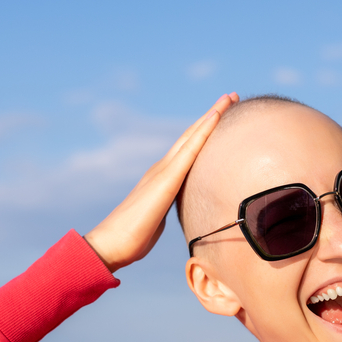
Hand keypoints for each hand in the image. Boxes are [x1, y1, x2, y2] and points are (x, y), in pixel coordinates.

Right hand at [84, 92, 238, 272]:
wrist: (111, 244)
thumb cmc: (132, 238)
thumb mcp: (158, 221)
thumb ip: (167, 211)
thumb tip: (179, 216)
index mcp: (162, 179)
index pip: (188, 150)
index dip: (205, 132)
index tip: (222, 116)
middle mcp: (162, 168)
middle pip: (192, 136)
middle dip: (212, 116)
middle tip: (231, 97)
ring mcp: (163, 171)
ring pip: (192, 136)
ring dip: (212, 115)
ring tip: (230, 98)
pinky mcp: (166, 179)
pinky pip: (190, 150)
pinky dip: (204, 130)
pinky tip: (217, 116)